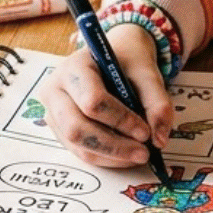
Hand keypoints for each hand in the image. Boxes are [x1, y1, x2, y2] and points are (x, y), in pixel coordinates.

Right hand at [41, 23, 173, 168]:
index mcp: (73, 68)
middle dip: (113, 146)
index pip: (92, 101)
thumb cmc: (127, 60)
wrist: (112, 55)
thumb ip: (157, 103)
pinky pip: (79, 151)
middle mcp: (55, 90)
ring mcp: (53, 111)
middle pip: (76, 129)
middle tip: (143, 153)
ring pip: (77, 145)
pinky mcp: (59, 129)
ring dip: (110, 157)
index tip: (145, 132)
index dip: (120, 120)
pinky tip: (126, 154)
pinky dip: (105, 158)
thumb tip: (159, 139)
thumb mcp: (147, 72)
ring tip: (138, 155)